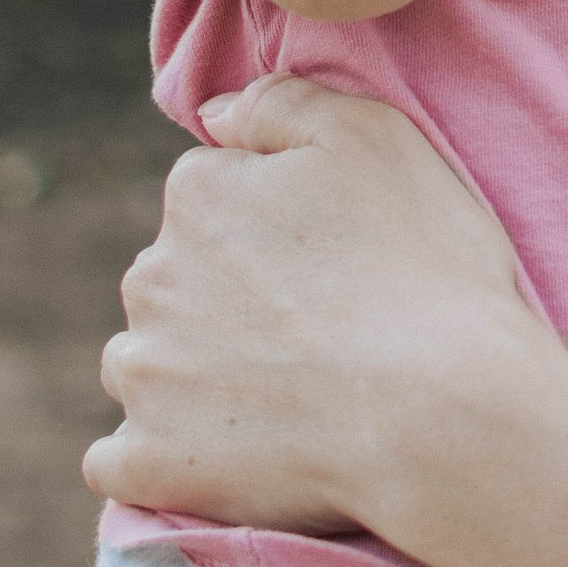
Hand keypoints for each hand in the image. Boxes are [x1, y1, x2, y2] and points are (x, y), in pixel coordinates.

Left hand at [89, 80, 539, 537]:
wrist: (445, 412)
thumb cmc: (425, 270)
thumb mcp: (376, 137)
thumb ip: (282, 104)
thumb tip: (212, 115)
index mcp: (197, 194)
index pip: (210, 199)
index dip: (272, 233)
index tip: (326, 267)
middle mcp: (151, 277)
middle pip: (174, 282)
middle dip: (221, 304)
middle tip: (311, 339)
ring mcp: (145, 374)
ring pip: (145, 365)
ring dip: (186, 380)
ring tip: (276, 405)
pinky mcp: (149, 461)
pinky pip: (122, 461)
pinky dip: (159, 460)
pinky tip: (222, 462)